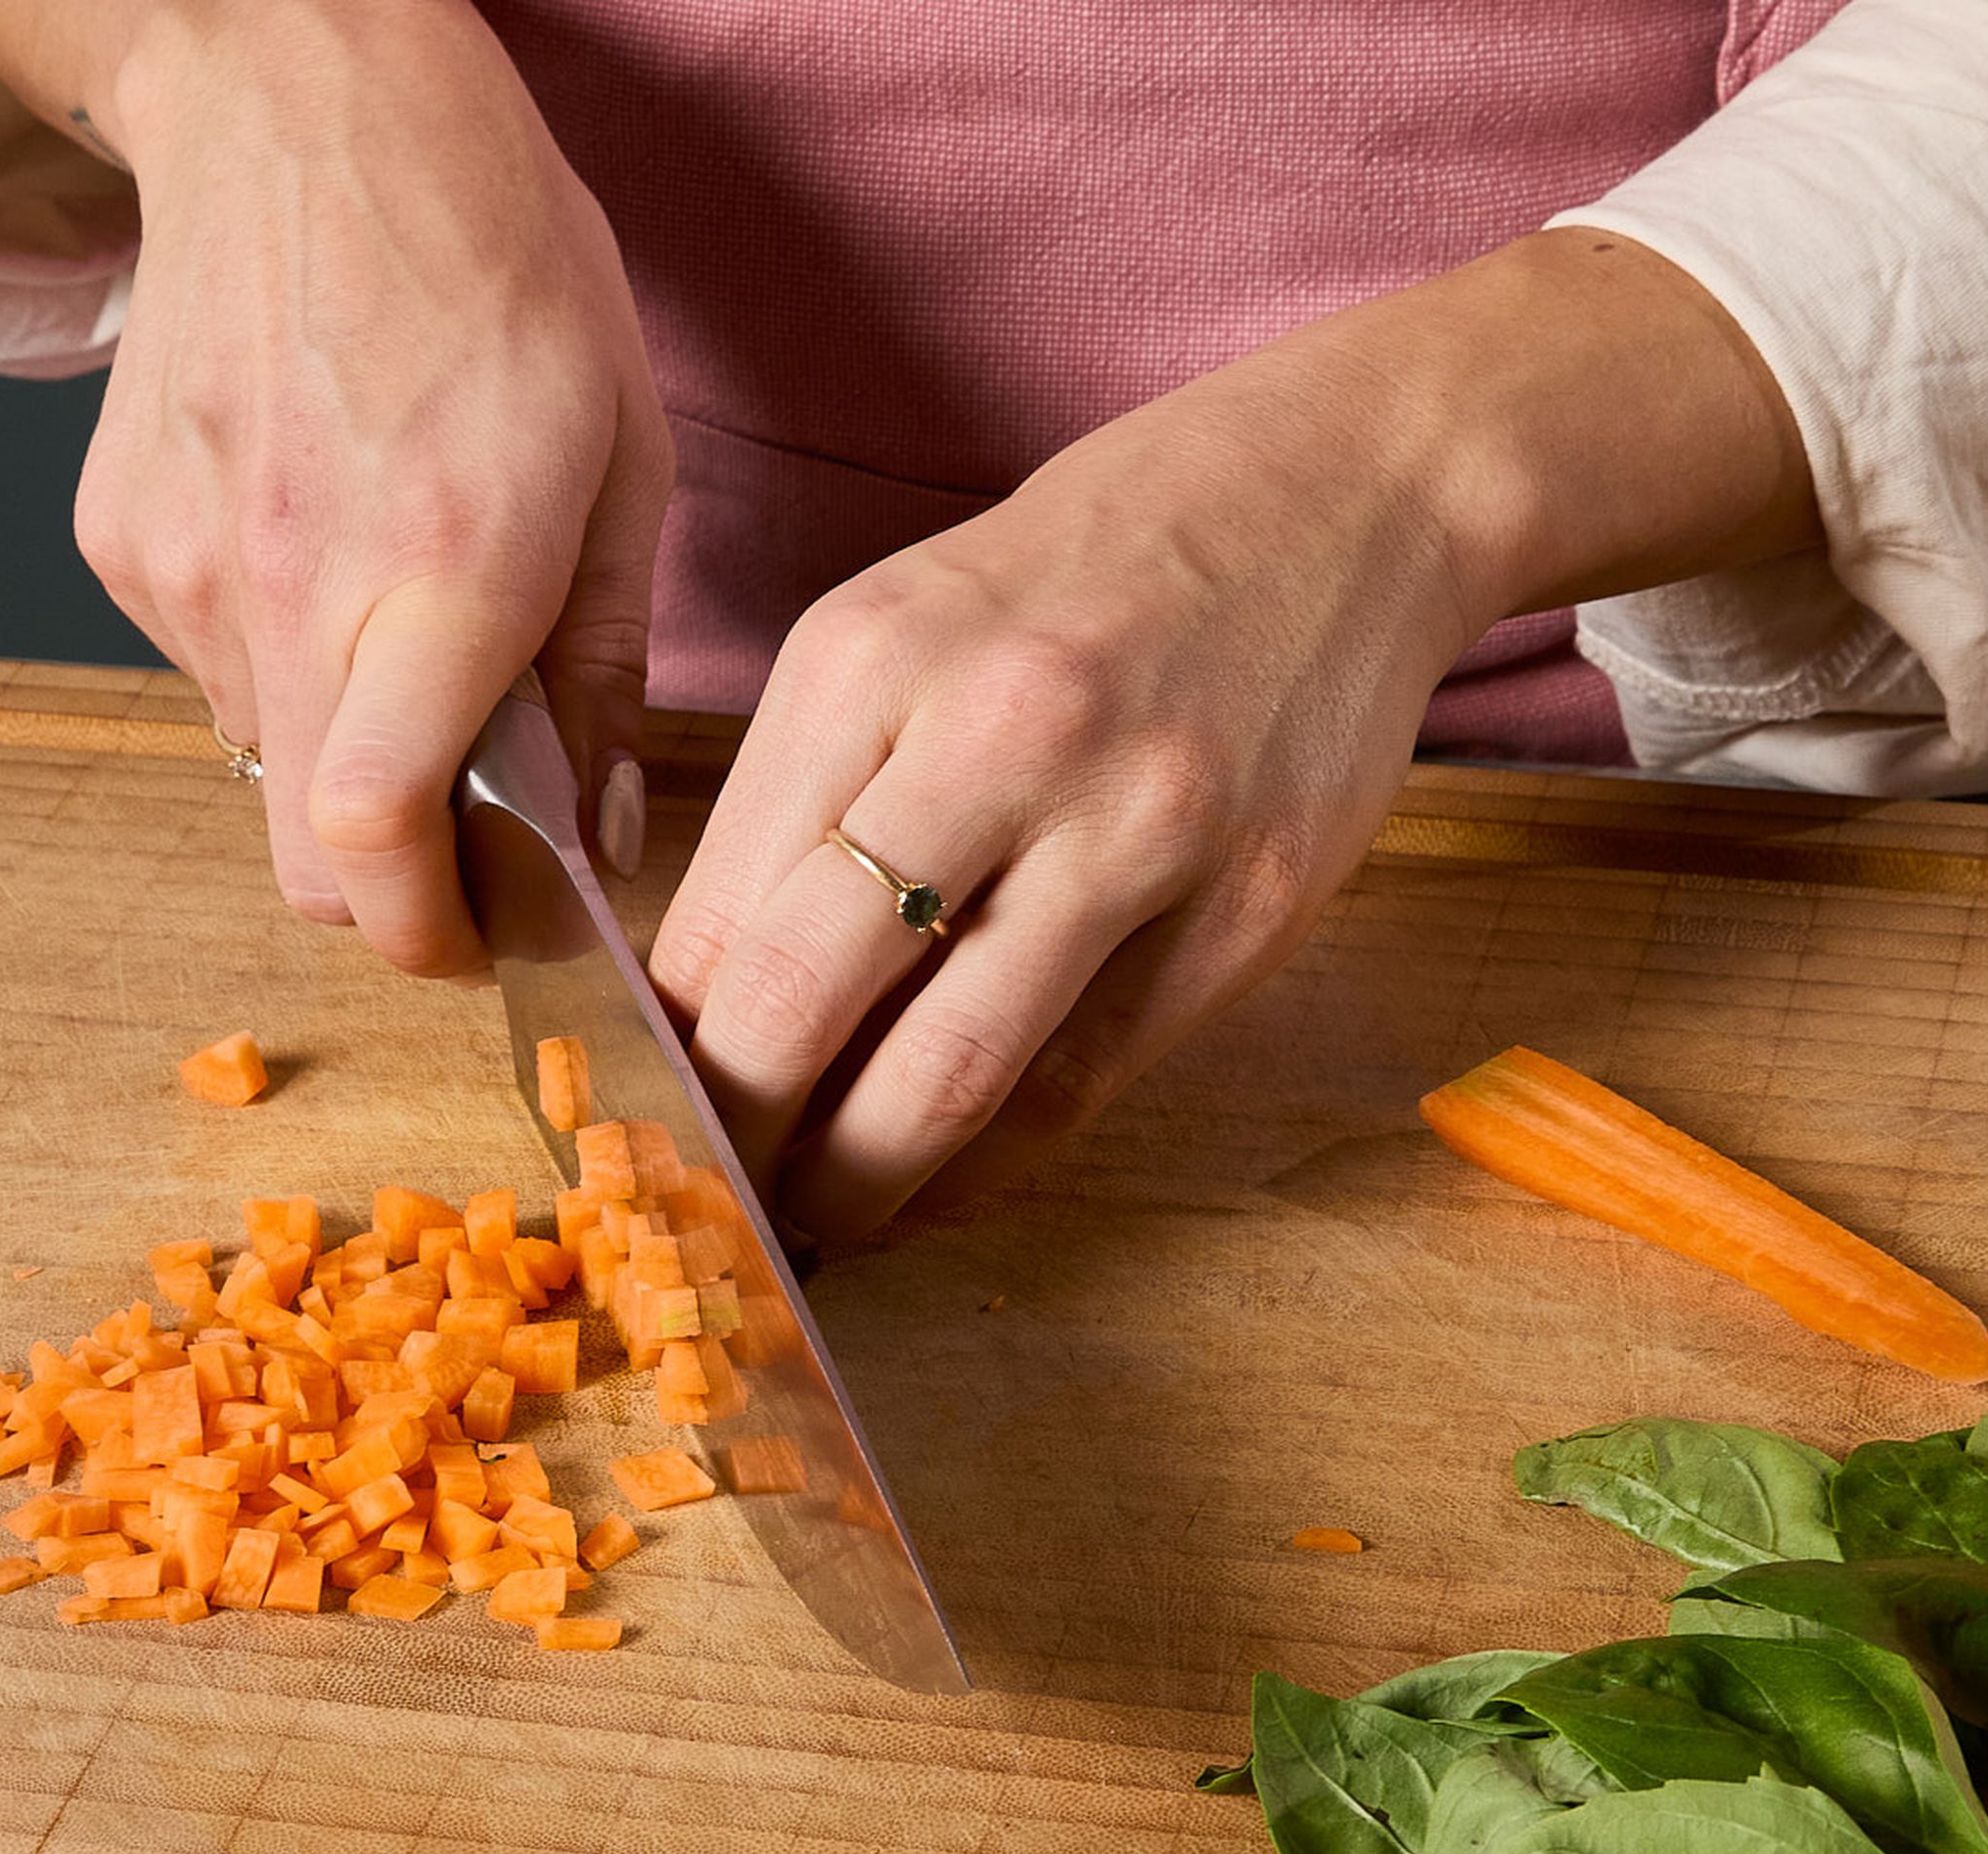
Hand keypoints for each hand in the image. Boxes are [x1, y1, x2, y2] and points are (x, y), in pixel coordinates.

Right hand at [0, 0, 669, 971]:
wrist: (302, 104)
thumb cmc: (491, 257)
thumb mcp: (621, 450)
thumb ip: (608, 663)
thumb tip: (600, 831)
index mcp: (445, 560)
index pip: (378, 835)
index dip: (426, 933)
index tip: (480, 936)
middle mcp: (295, 578)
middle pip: (308, 858)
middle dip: (389, 885)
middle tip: (462, 838)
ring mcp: (186, 565)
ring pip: (260, 772)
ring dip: (339, 752)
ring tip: (398, 622)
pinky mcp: (121, 542)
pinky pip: (207, 675)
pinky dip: (275, 664)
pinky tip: (323, 546)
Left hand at [652, 231, 1817, 1241]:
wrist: (1342, 496)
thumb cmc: (1087, 575)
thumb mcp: (903, 627)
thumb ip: (802, 800)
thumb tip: (702, 1007)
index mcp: (873, 658)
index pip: (714, 913)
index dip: (661, 1056)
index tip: (645, 1122)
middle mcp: (1001, 734)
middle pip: (803, 1004)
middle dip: (736, 1140)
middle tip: (708, 1204)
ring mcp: (1139, 826)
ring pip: (947, 1077)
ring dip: (857, 1186)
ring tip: (817, 1222)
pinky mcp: (1247, 907)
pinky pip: (1080, 1087)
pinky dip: (988, 1167)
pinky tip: (939, 1185)